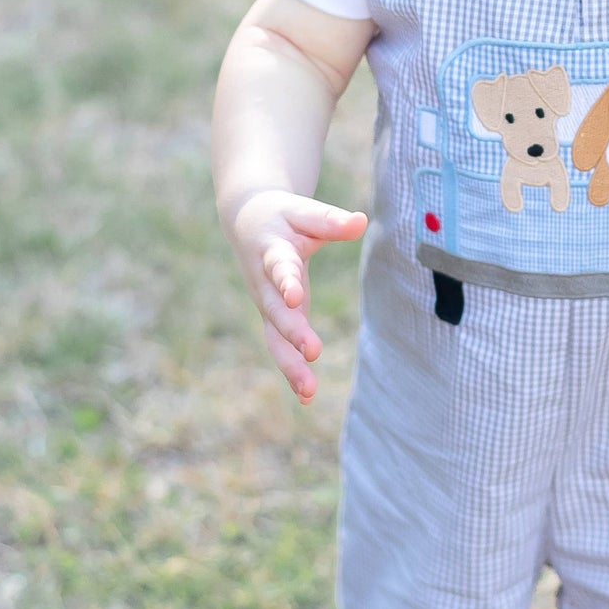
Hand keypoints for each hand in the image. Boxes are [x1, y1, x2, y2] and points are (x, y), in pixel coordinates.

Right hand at [225, 189, 367, 402]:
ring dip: (290, 364)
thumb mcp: (303, 211)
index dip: (286, 281)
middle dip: (293, 333)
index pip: (279, 268)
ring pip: (274, 338)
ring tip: (308, 391)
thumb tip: (361, 222)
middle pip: (276, 312)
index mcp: (271, 252)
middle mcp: (266, 285)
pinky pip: (279, 347)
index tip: (295, 295)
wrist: (248, 222)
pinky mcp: (275, 318)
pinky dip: (291, 370)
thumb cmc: (281, 216)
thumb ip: (330, 220)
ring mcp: (268, 305)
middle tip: (312, 352)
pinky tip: (307, 397)